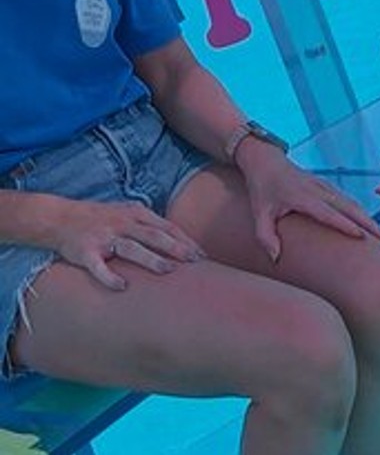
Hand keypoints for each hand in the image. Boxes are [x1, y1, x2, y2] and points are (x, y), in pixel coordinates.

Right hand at [46, 199, 204, 290]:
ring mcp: (104, 237)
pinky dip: (109, 276)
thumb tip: (180, 239)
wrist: (59, 218)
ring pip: (131, 248)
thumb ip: (151, 224)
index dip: (185, 240)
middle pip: (154, 235)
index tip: (202, 254)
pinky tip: (122, 286)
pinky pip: (98, 266)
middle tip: (195, 261)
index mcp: (135, 214)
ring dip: (151, 259)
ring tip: (169, 271)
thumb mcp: (128, 212)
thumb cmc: (101, 218)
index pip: (166, 227)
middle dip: (176, 248)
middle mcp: (122, 224)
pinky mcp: (85, 252)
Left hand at [238, 142, 379, 260]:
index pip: (327, 213)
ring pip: (351, 202)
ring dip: (366, 216)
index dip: (345, 224)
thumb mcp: (259, 214)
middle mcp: (317, 189)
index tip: (361, 236)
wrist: (266, 161)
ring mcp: (324, 185)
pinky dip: (359, 210)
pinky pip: (346, 199)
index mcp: (302, 197)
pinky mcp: (326, 185)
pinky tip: (367, 222)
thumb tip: (276, 258)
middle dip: (367, 222)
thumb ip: (265, 237)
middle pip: (348, 206)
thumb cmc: (262, 190)